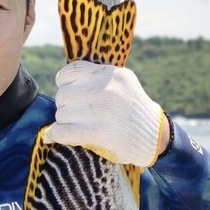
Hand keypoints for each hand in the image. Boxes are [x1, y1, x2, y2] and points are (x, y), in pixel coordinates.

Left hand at [43, 60, 165, 165]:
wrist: (154, 137)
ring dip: (65, 122)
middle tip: (76, 115)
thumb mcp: (122, 83)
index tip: (70, 95)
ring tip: (78, 126)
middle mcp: (104, 88)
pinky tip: (54, 137)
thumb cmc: (133, 110)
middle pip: (63, 95)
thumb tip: (63, 82)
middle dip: (66, 107)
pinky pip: (62, 131)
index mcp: (109, 74)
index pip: (69, 72)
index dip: (64, 84)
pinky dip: (55, 135)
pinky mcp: (96, 132)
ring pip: (61, 114)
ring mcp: (100, 109)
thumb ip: (97, 78)